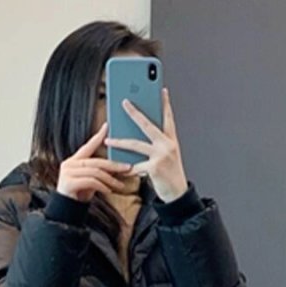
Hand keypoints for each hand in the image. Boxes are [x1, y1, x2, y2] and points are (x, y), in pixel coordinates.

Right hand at [56, 123, 134, 201]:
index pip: (88, 146)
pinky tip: (108, 191)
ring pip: (95, 172)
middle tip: (128, 168)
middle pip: (96, 161)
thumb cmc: (79, 195)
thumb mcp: (91, 182)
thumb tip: (115, 168)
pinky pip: (90, 181)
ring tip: (120, 186)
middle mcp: (69, 164)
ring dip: (110, 180)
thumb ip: (98, 173)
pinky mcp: (69, 182)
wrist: (65, 212)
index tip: (107, 126)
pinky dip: (102, 186)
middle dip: (114, 165)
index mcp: (74, 161)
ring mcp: (68, 172)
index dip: (97, 137)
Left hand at [106, 87, 187, 203]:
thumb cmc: (171, 176)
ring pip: (136, 144)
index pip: (168, 118)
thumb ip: (157, 144)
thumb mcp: (167, 157)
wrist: (178, 196)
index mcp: (171, 140)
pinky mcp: (155, 168)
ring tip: (107, 140)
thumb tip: (139, 134)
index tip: (162, 90)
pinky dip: (126, 169)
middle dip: (134, 112)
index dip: (165, 103)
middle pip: (148, 124)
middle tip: (123, 102)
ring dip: (119, 141)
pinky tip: (117, 169)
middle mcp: (168, 145)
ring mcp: (162, 155)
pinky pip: (135, 166)